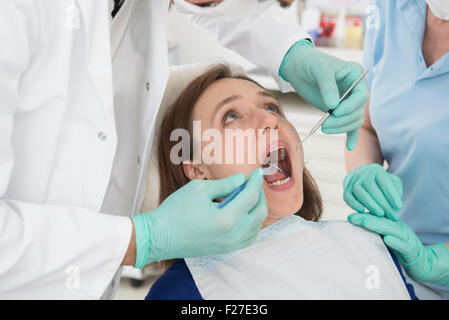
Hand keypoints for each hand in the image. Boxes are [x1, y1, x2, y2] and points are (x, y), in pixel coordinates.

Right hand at [131, 169, 266, 267]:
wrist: (158, 237)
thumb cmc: (175, 211)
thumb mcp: (199, 189)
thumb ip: (225, 184)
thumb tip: (242, 179)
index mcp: (228, 219)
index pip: (251, 197)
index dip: (255, 182)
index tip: (255, 172)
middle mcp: (233, 235)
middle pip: (259, 212)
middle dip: (260, 195)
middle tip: (253, 183)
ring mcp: (230, 245)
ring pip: (256, 226)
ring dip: (256, 209)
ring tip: (248, 195)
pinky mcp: (225, 249)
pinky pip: (248, 237)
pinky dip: (252, 224)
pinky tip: (244, 213)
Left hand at [279, 40, 368, 149]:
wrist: (299, 67)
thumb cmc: (310, 63)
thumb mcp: (319, 70)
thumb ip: (327, 86)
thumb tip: (334, 105)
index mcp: (356, 75)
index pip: (361, 96)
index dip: (350, 106)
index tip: (334, 111)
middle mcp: (355, 89)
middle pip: (357, 111)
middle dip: (343, 120)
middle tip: (325, 124)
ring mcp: (348, 101)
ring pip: (353, 120)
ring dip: (341, 127)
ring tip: (324, 128)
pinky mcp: (340, 111)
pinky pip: (349, 125)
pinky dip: (350, 136)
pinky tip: (349, 146)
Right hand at [343, 164, 402, 220]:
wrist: (363, 176)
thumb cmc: (382, 182)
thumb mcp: (393, 182)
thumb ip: (396, 190)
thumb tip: (394, 204)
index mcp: (377, 170)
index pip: (384, 182)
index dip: (392, 195)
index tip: (399, 207)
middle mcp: (363, 173)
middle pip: (372, 188)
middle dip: (383, 203)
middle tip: (392, 215)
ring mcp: (353, 180)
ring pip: (359, 192)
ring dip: (370, 205)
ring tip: (381, 214)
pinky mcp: (346, 188)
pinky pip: (347, 196)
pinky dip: (354, 204)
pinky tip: (362, 211)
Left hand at [348, 213, 448, 284]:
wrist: (423, 262)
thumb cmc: (401, 249)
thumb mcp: (388, 238)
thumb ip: (376, 232)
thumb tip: (356, 228)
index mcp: (393, 225)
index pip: (377, 218)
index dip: (364, 216)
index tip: (350, 216)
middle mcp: (400, 229)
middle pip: (382, 221)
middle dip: (367, 218)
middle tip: (352, 217)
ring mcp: (406, 239)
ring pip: (392, 230)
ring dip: (378, 226)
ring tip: (365, 223)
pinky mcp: (411, 251)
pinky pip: (403, 246)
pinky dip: (396, 242)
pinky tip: (387, 239)